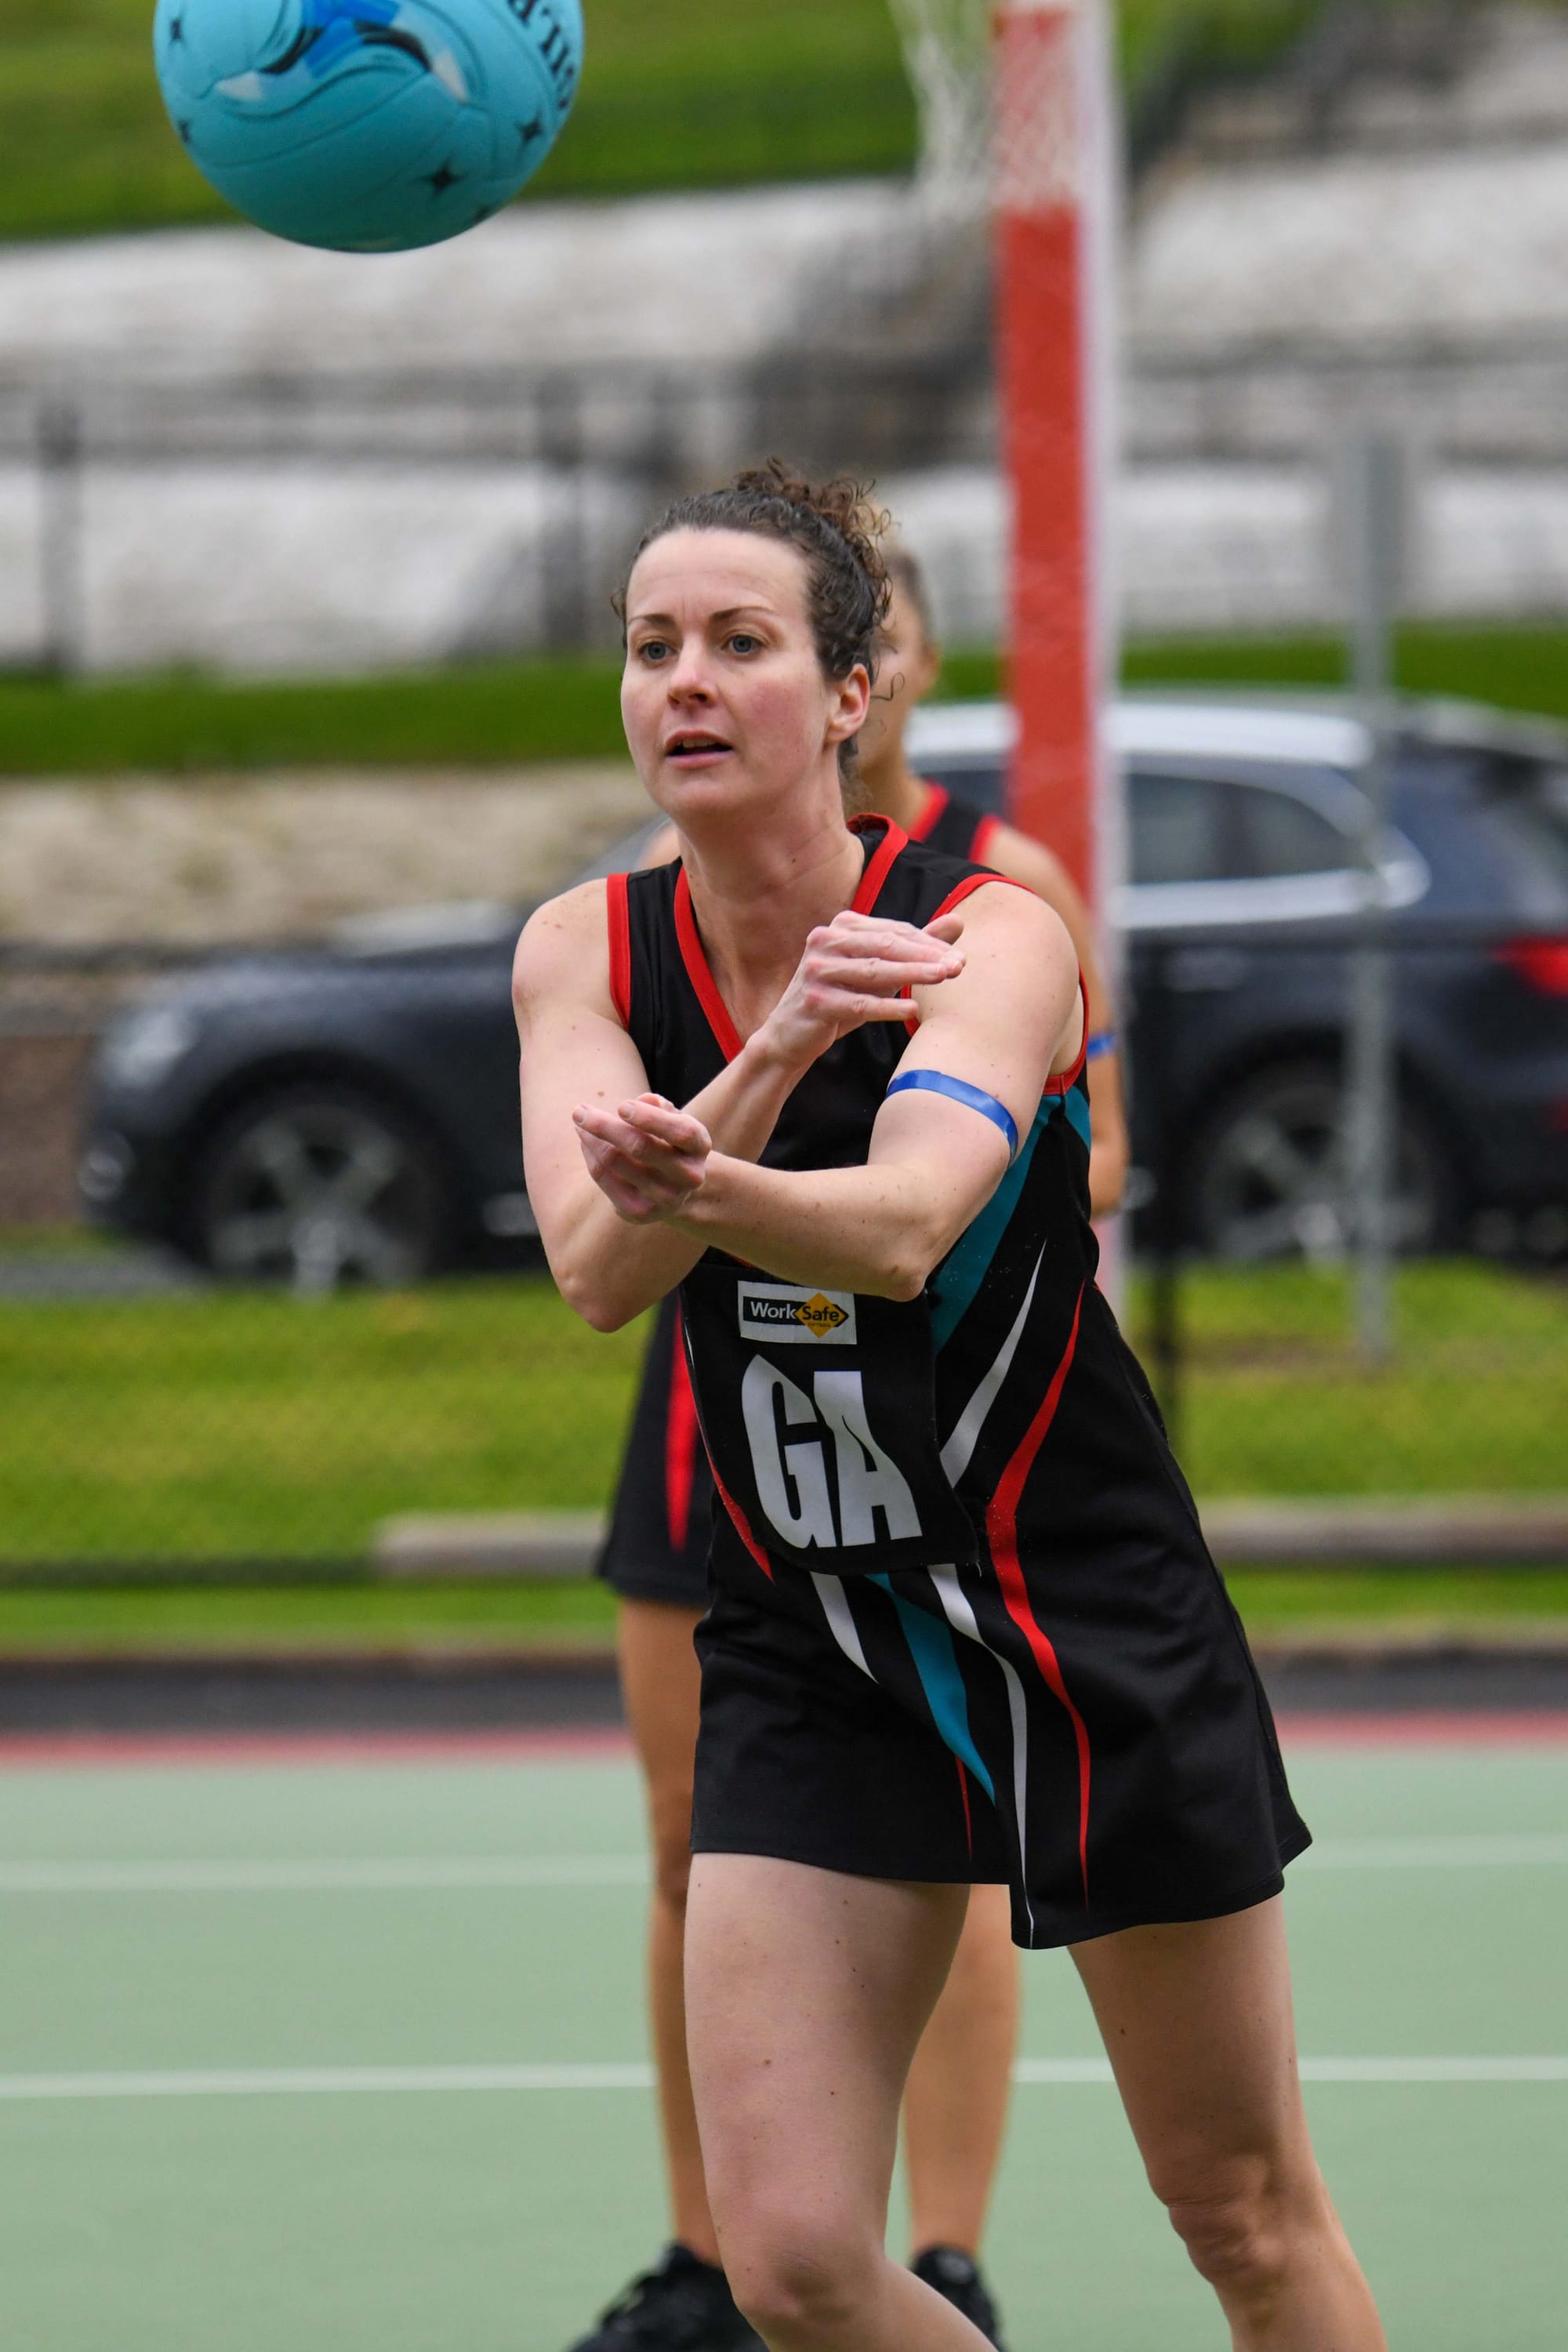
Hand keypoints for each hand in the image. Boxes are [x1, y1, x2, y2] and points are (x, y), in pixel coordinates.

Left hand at [574, 1092, 712, 1224]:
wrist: (674, 1189)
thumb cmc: (669, 1143)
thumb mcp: (672, 1121)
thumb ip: (660, 1108)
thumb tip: (644, 1100)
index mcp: (699, 1147)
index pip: (679, 1131)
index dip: (649, 1118)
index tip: (621, 1106)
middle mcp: (688, 1176)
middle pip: (639, 1147)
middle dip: (604, 1125)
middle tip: (579, 1110)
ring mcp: (664, 1199)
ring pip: (615, 1161)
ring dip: (590, 1138)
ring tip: (580, 1123)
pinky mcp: (640, 1213)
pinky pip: (603, 1178)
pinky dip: (590, 1155)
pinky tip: (585, 1142)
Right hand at [758, 910, 965, 1068]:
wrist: (792, 1033)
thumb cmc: (842, 996)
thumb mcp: (879, 969)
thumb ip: (915, 946)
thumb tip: (958, 921)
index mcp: (842, 926)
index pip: (894, 932)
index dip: (929, 944)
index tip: (961, 960)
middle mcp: (826, 941)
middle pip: (885, 946)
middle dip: (925, 955)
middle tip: (958, 966)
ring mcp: (817, 970)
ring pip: (874, 971)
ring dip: (912, 974)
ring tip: (943, 977)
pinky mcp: (814, 1001)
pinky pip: (858, 1004)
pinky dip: (887, 1007)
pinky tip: (912, 1009)